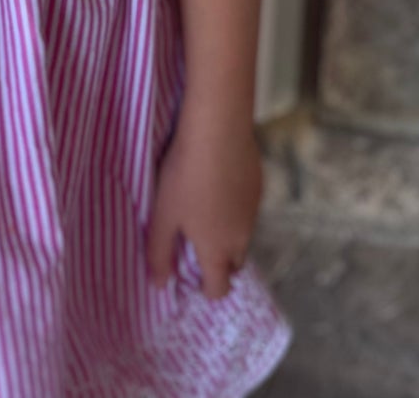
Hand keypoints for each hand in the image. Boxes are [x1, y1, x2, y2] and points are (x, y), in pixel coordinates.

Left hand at [147, 118, 261, 300]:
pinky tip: (218, 184)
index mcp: (217, 250)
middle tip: (196, 243)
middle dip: (219, 263)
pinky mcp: (258, 186)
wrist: (218, 131)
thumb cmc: (185, 176)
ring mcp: (254, 211)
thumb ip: (160, 253)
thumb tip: (160, 285)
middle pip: (234, 264)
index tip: (192, 278)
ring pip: (242, 236)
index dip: (207, 289)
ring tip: (205, 209)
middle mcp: (241, 237)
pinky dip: (235, 208)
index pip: (219, 288)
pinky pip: (248, 209)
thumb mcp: (163, 215)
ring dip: (228, 234)